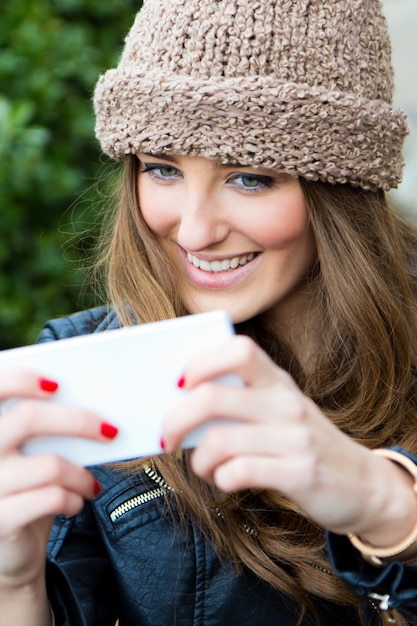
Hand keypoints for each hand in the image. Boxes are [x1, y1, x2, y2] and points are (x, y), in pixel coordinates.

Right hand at [0, 370, 112, 590]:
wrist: (7, 547)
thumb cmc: (23, 487)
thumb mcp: (27, 454)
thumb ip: (42, 428)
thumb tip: (94, 403)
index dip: (20, 379)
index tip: (56, 385)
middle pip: (28, 418)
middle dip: (78, 420)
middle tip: (109, 431)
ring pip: (50, 464)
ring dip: (82, 474)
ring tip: (90, 483)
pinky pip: (52, 498)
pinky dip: (74, 498)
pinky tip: (77, 501)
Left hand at [163, 336, 416, 542]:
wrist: (364, 484)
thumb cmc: (303, 444)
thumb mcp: (280, 412)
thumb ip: (240, 404)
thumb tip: (178, 407)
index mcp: (279, 381)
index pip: (240, 348)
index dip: (202, 361)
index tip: (178, 384)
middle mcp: (287, 403)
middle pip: (212, 397)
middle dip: (175, 420)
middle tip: (166, 438)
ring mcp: (295, 438)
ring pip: (218, 442)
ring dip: (199, 462)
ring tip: (205, 468)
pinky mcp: (300, 474)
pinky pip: (238, 473)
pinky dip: (220, 480)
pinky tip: (225, 481)